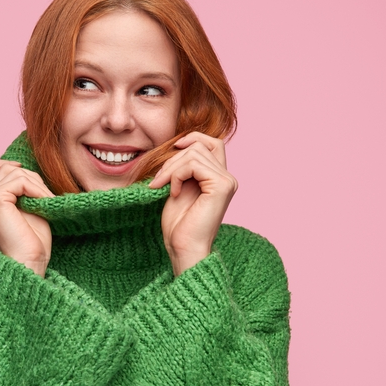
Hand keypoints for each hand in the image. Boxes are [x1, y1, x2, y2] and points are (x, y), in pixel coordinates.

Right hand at [0, 160, 54, 275]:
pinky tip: (45, 200)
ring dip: (35, 182)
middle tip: (45, 194)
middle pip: (2, 169)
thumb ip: (21, 191)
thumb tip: (26, 170)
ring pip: (11, 171)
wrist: (27, 263)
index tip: (23, 169)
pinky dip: (36, 188)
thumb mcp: (26, 209)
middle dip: (28, 176)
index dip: (3, 166)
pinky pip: (18, 181)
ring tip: (47, 199)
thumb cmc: (30, 243)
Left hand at [148, 133, 237, 276]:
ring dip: (171, 169)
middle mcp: (228, 177)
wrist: (183, 247)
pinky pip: (193, 165)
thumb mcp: (179, 186)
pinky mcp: (221, 186)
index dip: (193, 138)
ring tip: (162, 186)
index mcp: (219, 178)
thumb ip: (184, 167)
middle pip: (199, 146)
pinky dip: (176, 175)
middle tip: (158, 180)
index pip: (213, 143)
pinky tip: (173, 193)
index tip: (173, 148)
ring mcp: (227, 181)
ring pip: (194, 154)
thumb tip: (179, 142)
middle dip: (172, 159)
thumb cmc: (179, 223)